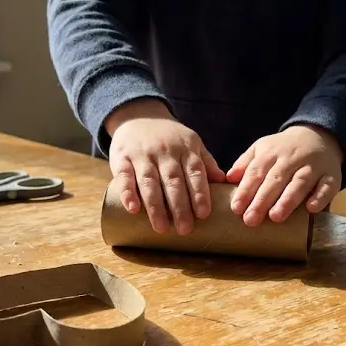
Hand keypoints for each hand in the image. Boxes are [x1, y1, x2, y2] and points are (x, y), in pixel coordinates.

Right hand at [106, 98, 224, 234]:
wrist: (137, 116)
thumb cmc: (169, 137)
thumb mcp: (191, 142)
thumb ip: (205, 162)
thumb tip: (224, 182)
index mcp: (185, 148)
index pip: (195, 172)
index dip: (199, 193)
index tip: (204, 214)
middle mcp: (164, 151)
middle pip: (173, 181)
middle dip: (180, 206)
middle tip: (185, 229)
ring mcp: (142, 154)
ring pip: (149, 181)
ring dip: (155, 206)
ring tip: (161, 228)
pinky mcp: (121, 158)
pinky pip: (124, 176)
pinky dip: (128, 193)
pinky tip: (133, 209)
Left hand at [226, 124, 343, 225]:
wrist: (319, 135)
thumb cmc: (284, 149)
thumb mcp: (262, 149)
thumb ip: (245, 163)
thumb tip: (227, 179)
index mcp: (271, 152)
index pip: (256, 171)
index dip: (245, 190)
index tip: (236, 208)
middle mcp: (292, 158)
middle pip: (276, 179)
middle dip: (262, 200)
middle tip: (250, 220)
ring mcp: (313, 166)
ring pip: (300, 182)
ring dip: (288, 200)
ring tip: (275, 217)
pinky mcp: (331, 175)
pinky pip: (327, 186)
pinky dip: (320, 197)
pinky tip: (311, 209)